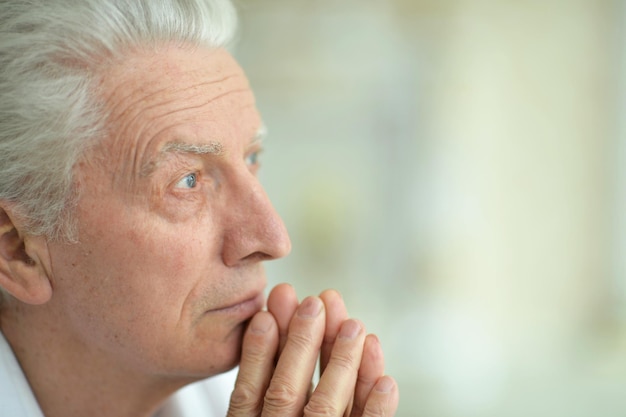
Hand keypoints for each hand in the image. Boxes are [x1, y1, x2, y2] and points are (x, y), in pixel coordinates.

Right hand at [227, 284, 398, 415]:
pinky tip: (387, 381)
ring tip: (354, 325)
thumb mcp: (253, 413)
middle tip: (313, 303)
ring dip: (340, 361)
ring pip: (324, 407)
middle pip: (287, 390)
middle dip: (301, 342)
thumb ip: (256, 387)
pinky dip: (376, 409)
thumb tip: (263, 322)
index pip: (249, 393)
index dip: (257, 353)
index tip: (264, 316)